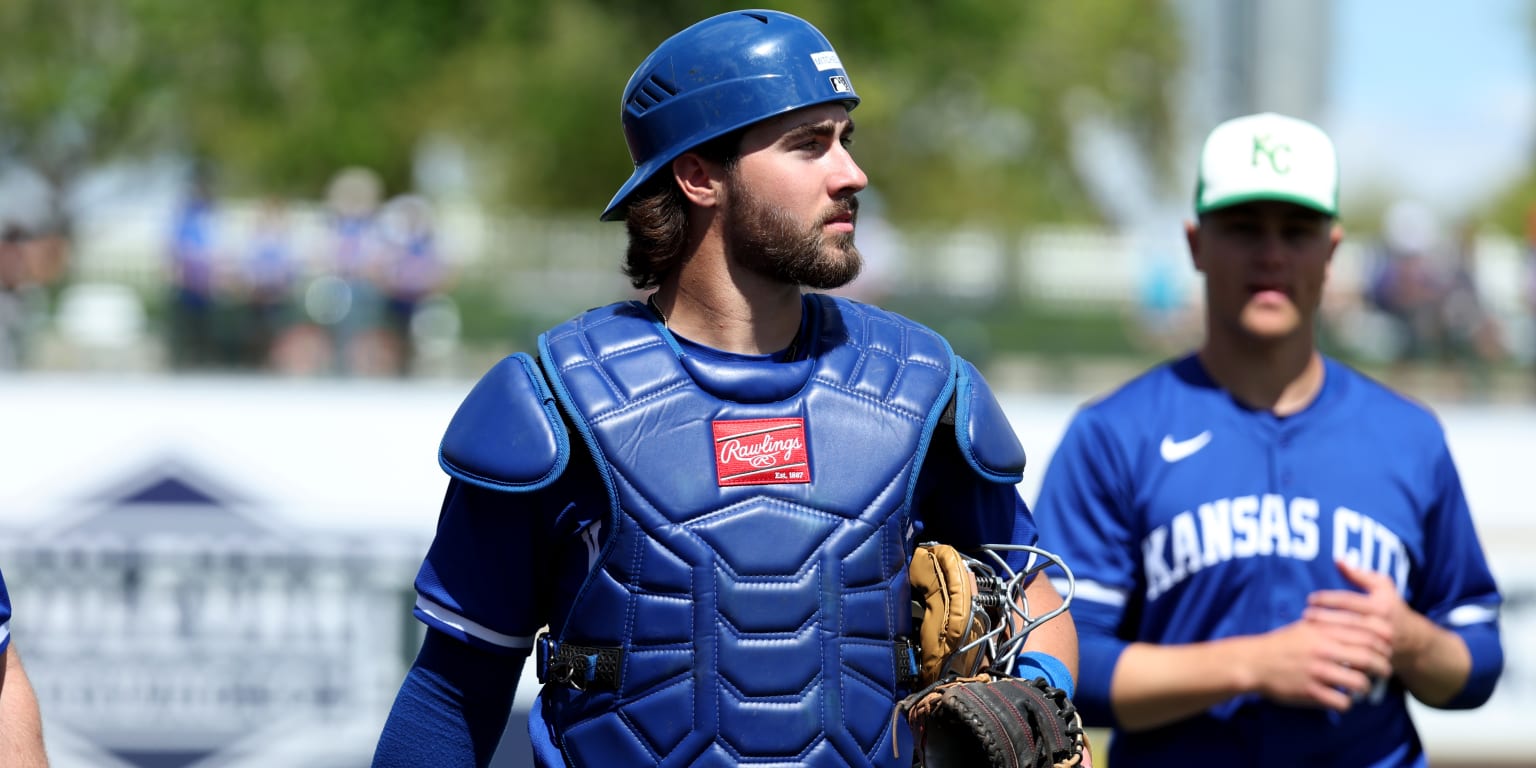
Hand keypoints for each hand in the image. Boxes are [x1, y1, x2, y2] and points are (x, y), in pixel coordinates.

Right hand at [1245, 610, 1392, 710]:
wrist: (1254, 661)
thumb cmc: (1283, 644)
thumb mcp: (1307, 627)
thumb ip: (1333, 624)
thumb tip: (1363, 627)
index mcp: (1323, 631)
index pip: (1366, 634)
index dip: (1383, 644)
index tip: (1386, 650)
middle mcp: (1323, 650)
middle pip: (1369, 658)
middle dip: (1383, 667)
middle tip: (1384, 671)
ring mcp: (1317, 672)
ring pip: (1359, 683)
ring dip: (1366, 687)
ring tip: (1364, 687)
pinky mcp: (1310, 691)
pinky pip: (1342, 702)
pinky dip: (1347, 703)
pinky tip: (1342, 698)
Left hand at [1307, 560, 1412, 667]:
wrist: (1413, 642)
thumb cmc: (1392, 608)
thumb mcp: (1382, 587)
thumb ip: (1359, 574)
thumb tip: (1338, 560)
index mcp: (1381, 606)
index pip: (1349, 601)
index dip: (1327, 599)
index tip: (1310, 599)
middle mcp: (1382, 626)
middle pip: (1348, 622)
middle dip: (1323, 618)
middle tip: (1305, 615)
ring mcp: (1380, 646)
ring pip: (1350, 641)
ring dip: (1327, 635)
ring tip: (1307, 629)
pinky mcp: (1377, 660)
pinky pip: (1353, 657)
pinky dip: (1336, 651)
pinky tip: (1320, 646)